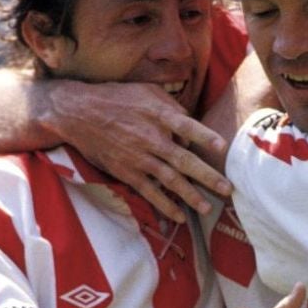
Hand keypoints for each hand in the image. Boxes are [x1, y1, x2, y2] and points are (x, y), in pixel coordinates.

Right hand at [42, 81, 231, 221]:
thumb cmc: (118, 98)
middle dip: (207, 177)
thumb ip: (172, 106)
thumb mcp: (147, 91)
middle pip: (184, 160)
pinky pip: (149, 192)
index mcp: (158, 115)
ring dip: (190, 196)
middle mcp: (151, 138)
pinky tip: (178, 216)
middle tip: (227, 189)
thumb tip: (191, 122)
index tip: (222, 147)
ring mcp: (139, 158)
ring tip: (207, 208)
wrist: (80, 113)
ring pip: (170, 180)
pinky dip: (164, 205)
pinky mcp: (127, 172)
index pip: (187, 126)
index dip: (205, 136)